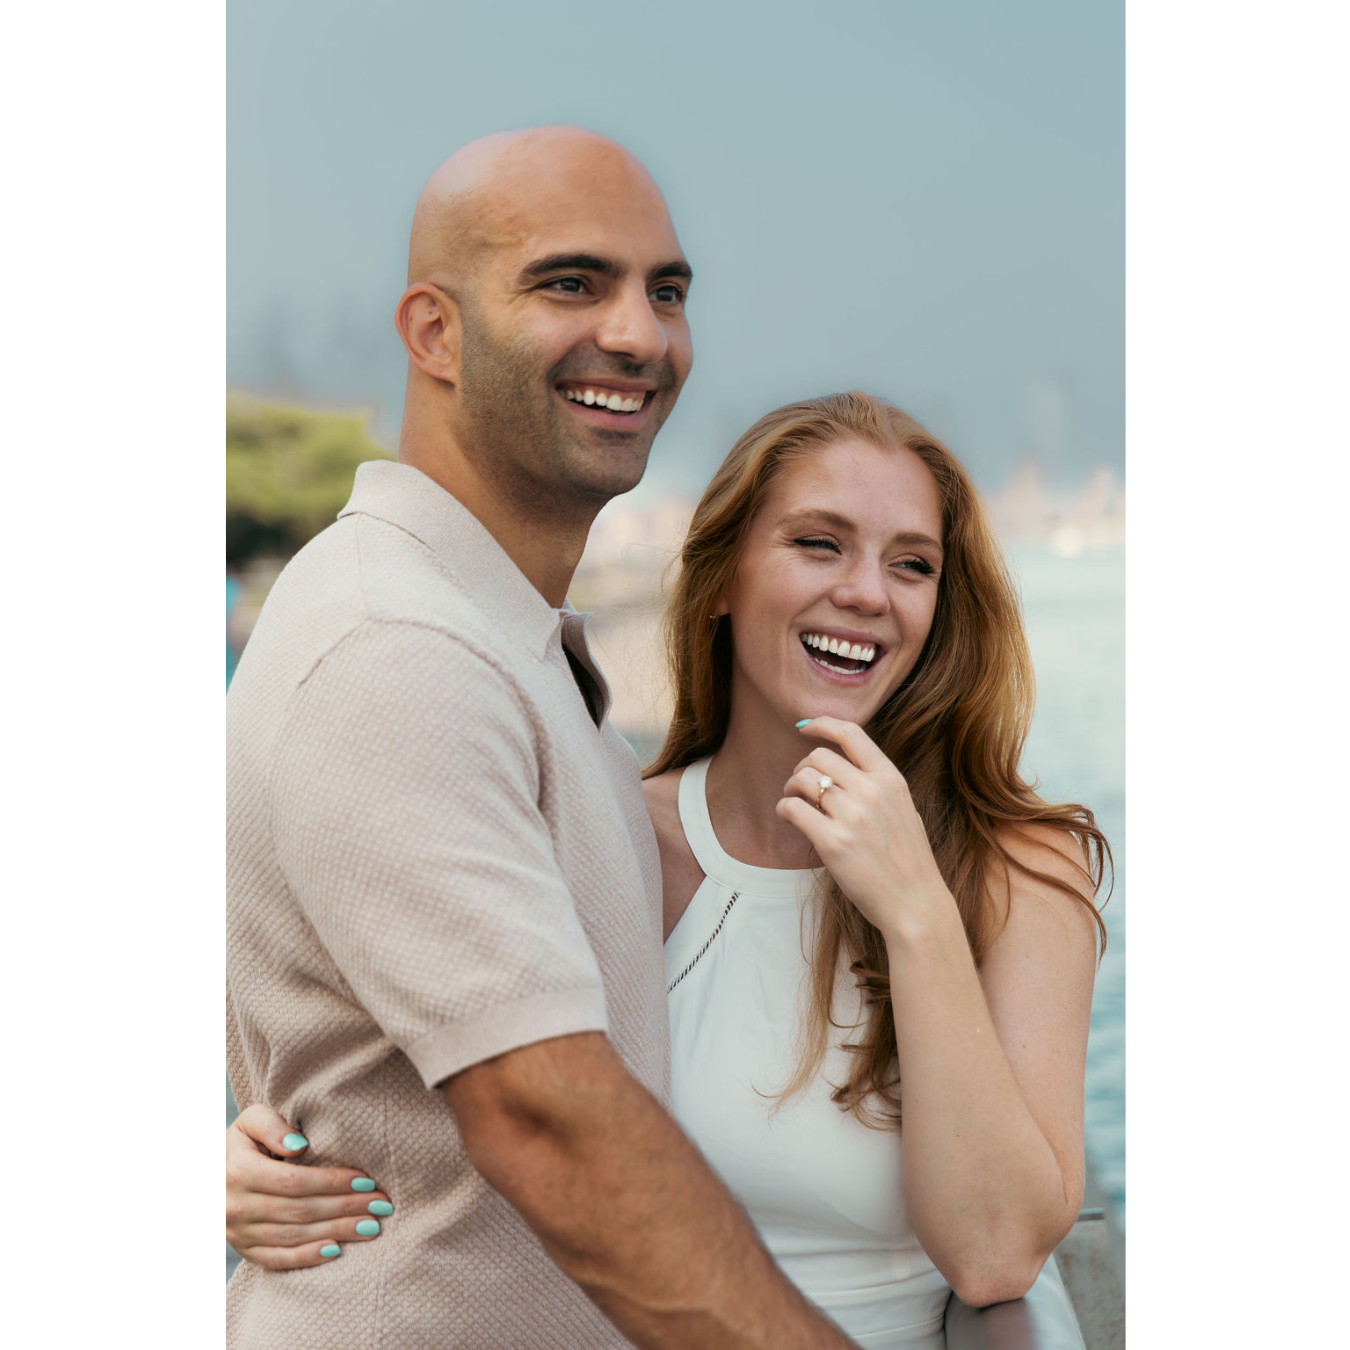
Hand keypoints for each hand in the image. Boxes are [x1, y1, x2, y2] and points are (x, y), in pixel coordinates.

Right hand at [224, 1104, 392, 1267]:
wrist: (214, 1175)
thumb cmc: (242, 1142)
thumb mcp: (250, 1121)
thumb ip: (271, 1125)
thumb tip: (299, 1143)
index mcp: (240, 1171)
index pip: (294, 1181)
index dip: (332, 1182)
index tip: (367, 1180)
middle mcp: (237, 1206)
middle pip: (299, 1211)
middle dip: (345, 1208)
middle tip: (382, 1204)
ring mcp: (239, 1233)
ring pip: (294, 1237)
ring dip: (336, 1232)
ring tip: (371, 1226)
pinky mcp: (244, 1250)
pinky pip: (277, 1260)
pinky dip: (307, 1258)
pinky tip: (336, 1250)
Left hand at [775, 717, 951, 936]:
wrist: (915, 903)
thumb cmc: (907, 861)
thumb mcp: (903, 809)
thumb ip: (877, 786)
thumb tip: (840, 767)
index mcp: (891, 780)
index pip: (851, 733)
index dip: (822, 723)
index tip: (804, 727)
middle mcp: (871, 792)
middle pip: (818, 756)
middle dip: (802, 767)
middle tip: (800, 786)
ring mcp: (852, 817)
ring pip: (802, 779)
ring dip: (790, 788)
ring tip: (795, 803)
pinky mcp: (832, 842)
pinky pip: (792, 808)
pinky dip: (784, 809)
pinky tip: (789, 817)